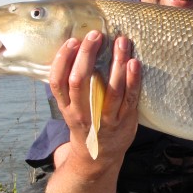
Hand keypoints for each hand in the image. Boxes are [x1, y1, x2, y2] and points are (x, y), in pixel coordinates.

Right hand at [49, 30, 141, 164]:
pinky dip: (133, 80)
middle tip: (96, 35)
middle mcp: (83, 113)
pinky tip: (134, 63)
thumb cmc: (86, 124)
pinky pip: (130, 98)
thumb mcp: (71, 108)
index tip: (72, 41)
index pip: (58, 82)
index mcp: (66, 108)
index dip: (62, 60)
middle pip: (80, 81)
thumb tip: (77, 50)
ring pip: (110, 89)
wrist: (99, 157)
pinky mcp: (124, 120)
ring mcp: (105, 119)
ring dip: (117, 62)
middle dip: (87, 55)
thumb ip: (71, 86)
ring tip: (121, 42)